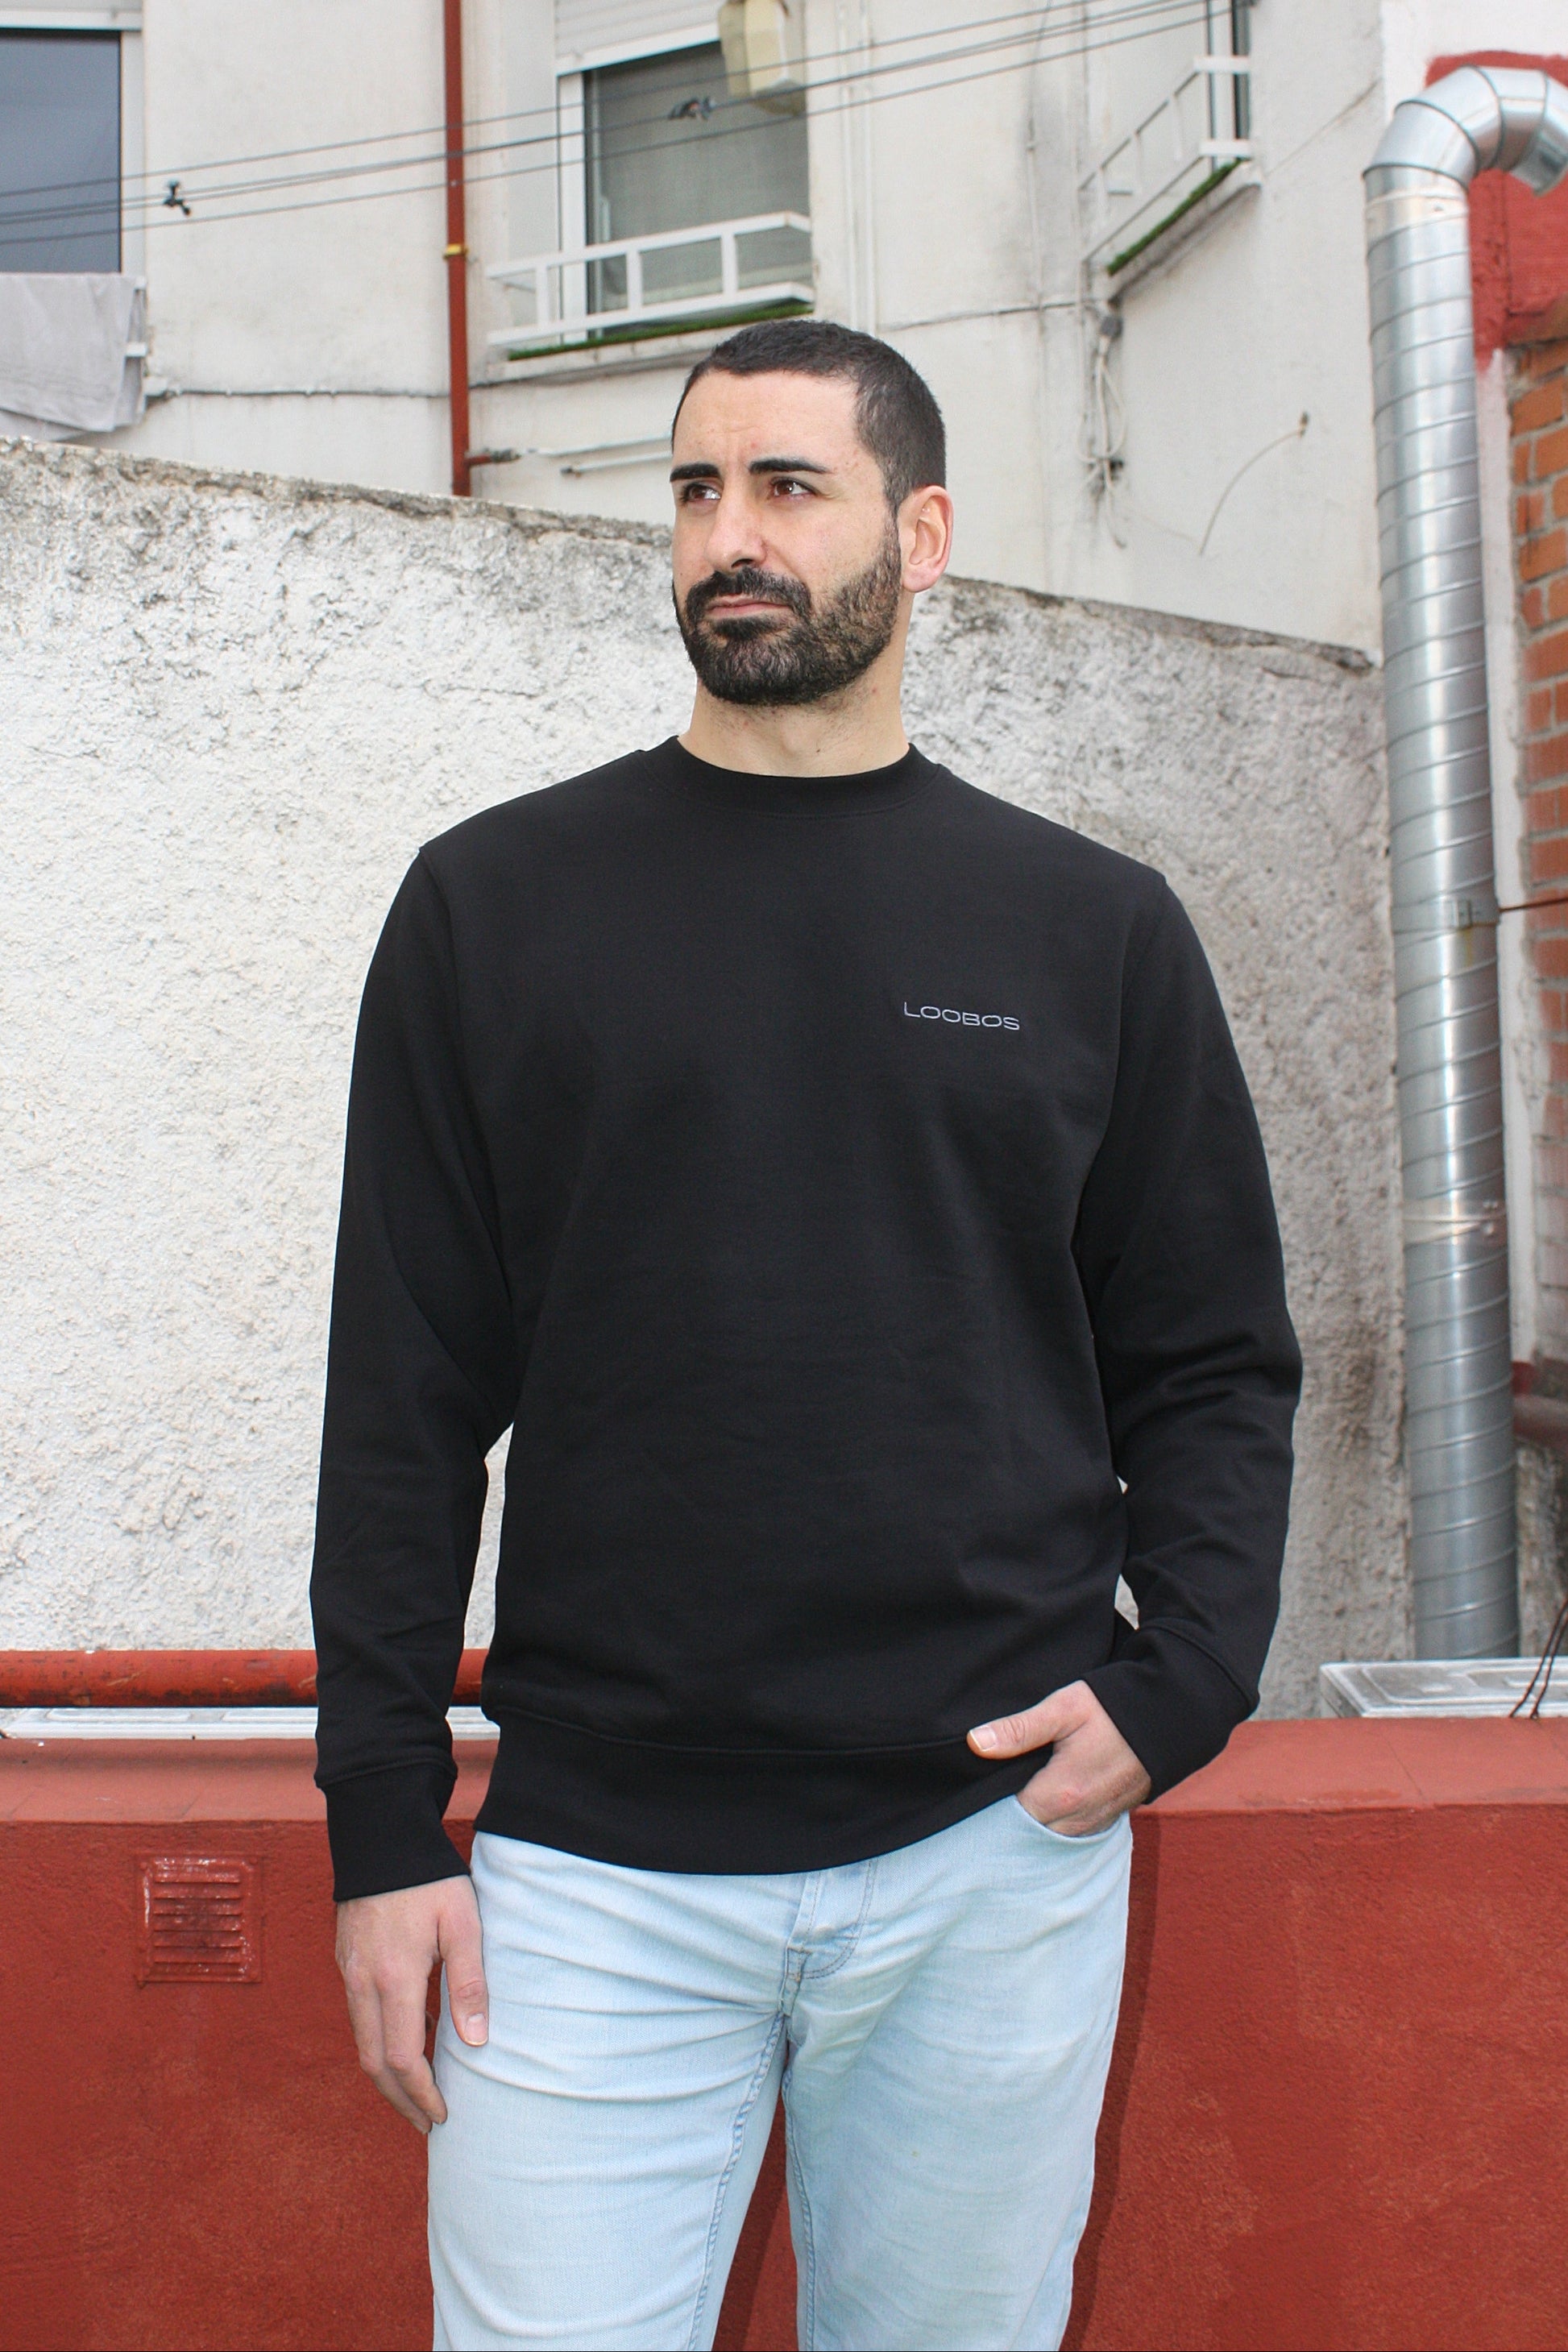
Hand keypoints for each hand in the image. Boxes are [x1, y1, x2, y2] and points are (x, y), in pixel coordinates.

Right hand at [335, 1874, 487, 2132]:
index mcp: (394, 1978)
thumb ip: (470, 1981)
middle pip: (374, 2063)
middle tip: (428, 2123)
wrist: (380, 1834)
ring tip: (421, 2090)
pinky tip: (410, 2036)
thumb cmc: (428, 1877)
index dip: (422, 2096)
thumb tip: (477, 2041)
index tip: (443, 2117)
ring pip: (362, 2041)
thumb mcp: (462, 1922)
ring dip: (389, 2073)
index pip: (403, 2059)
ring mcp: (349, 1971)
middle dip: (401, 2100)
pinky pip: (359, 2016)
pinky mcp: (345, 1959)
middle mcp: (362, 1982)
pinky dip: (380, 2040)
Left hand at [967, 1680, 1151, 1834]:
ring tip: (1014, 1803)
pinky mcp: (1112, 1817)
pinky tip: (1046, 1807)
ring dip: (1034, 1827)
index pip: (1010, 1819)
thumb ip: (1019, 1729)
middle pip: (1030, 1834)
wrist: (1168, 1716)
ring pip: (1053, 1839)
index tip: (976, 1794)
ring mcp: (1098, 1821)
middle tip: (989, 1801)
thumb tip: (974, 1742)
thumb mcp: (1062, 1709)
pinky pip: (1075, 1834)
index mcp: (1062, 1793)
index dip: (990, 1808)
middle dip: (1009, 1822)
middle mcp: (1080, 1817)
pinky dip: (1057, 1826)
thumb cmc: (1111, 1709)